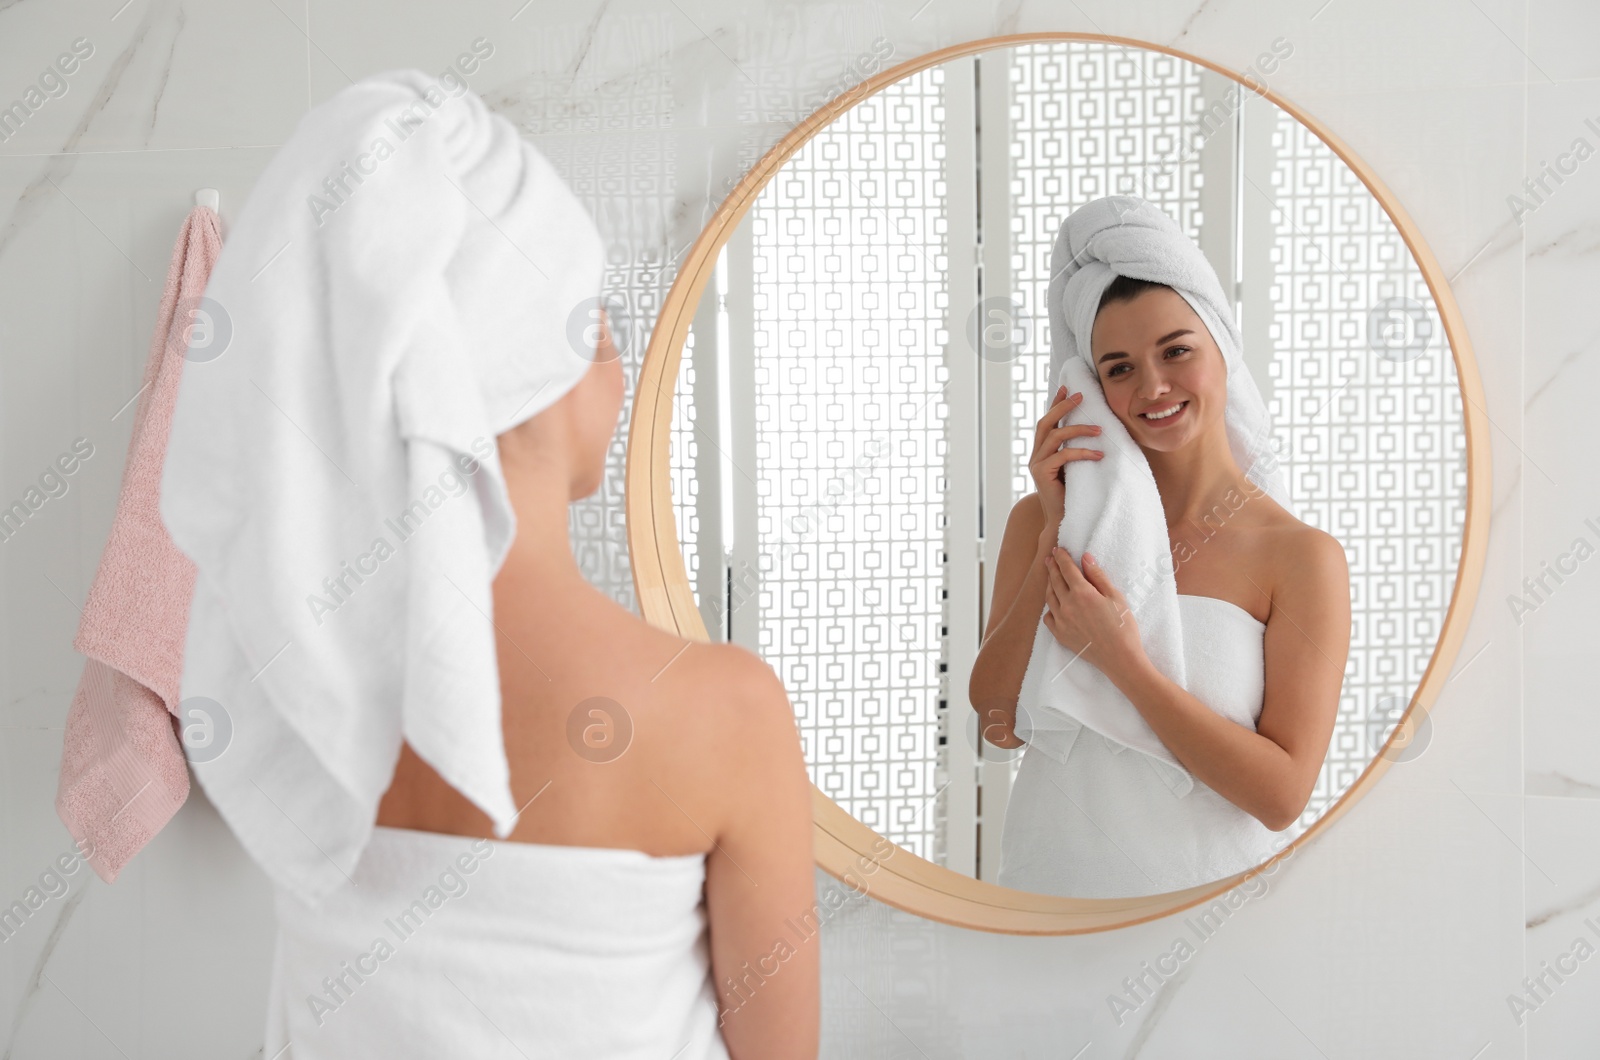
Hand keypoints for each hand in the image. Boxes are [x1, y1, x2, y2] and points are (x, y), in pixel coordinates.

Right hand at [1029, 385, 1102, 524]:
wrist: (1062, 520)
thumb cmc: (1073, 494)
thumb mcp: (1075, 468)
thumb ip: (1076, 451)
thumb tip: (1096, 430)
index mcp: (1042, 451)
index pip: (1047, 422)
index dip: (1055, 403)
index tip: (1068, 388)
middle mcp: (1035, 455)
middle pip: (1045, 423)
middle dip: (1063, 407)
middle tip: (1081, 396)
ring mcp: (1036, 464)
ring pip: (1055, 436)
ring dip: (1079, 429)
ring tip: (1100, 430)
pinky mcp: (1042, 474)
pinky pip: (1063, 456)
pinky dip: (1082, 453)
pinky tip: (1098, 455)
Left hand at [1042, 547, 1143, 678]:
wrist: (1120, 658)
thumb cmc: (1123, 626)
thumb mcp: (1115, 597)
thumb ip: (1098, 576)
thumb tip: (1085, 558)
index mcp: (1082, 593)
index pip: (1067, 569)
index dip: (1061, 557)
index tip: (1058, 550)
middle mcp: (1067, 606)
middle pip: (1055, 581)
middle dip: (1052, 567)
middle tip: (1050, 559)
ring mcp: (1061, 621)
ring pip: (1049, 598)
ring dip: (1049, 585)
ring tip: (1050, 577)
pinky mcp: (1060, 635)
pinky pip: (1048, 617)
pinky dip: (1050, 608)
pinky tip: (1054, 604)